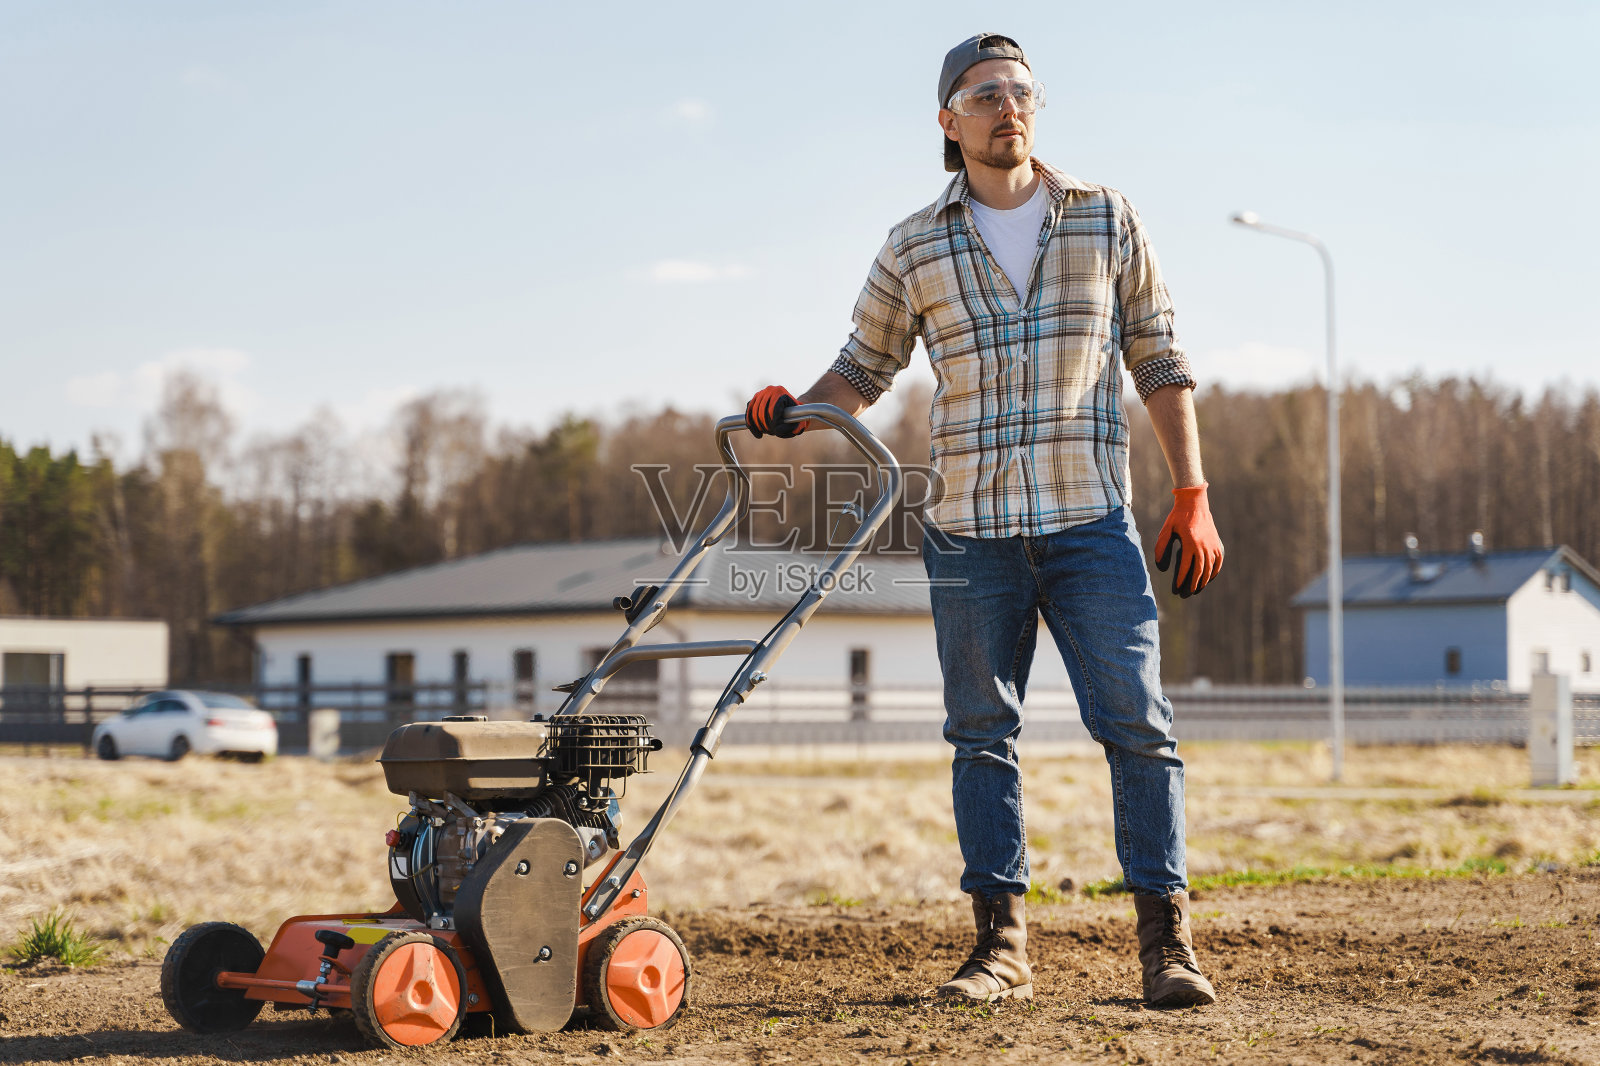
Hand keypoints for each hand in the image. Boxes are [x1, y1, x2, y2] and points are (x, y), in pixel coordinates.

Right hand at [745, 385, 807, 438]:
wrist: (791, 406)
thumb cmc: (796, 415)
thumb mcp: (800, 419)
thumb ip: (797, 427)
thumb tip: (789, 431)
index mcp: (780, 392)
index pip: (772, 410)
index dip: (773, 423)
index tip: (776, 431)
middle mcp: (769, 390)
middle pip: (762, 412)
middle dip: (766, 425)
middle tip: (771, 432)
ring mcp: (760, 394)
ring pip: (754, 413)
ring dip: (759, 426)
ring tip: (766, 432)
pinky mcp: (754, 400)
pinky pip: (749, 413)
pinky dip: (751, 424)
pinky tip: (757, 434)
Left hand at [1154, 483, 1222, 597]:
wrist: (1194, 502)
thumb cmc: (1177, 517)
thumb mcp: (1166, 530)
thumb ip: (1161, 547)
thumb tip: (1162, 568)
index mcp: (1190, 542)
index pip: (1186, 567)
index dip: (1182, 579)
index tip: (1176, 588)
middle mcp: (1204, 545)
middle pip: (1200, 571)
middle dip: (1193, 585)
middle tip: (1186, 594)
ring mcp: (1212, 545)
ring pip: (1210, 568)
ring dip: (1204, 581)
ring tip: (1196, 590)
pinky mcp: (1217, 543)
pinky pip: (1218, 561)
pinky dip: (1214, 571)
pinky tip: (1208, 579)